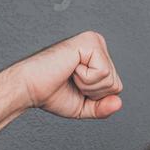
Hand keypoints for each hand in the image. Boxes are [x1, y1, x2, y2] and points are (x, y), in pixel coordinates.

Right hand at [7, 31, 122, 119]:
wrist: (30, 88)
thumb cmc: (52, 94)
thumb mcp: (84, 107)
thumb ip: (103, 108)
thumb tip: (119, 103)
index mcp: (98, 57)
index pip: (116, 88)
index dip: (96, 97)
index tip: (75, 88)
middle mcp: (98, 45)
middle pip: (116, 85)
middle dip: (93, 92)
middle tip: (71, 82)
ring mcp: (95, 41)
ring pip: (111, 80)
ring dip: (88, 86)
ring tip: (70, 75)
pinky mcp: (90, 42)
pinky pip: (103, 73)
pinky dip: (85, 79)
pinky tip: (70, 69)